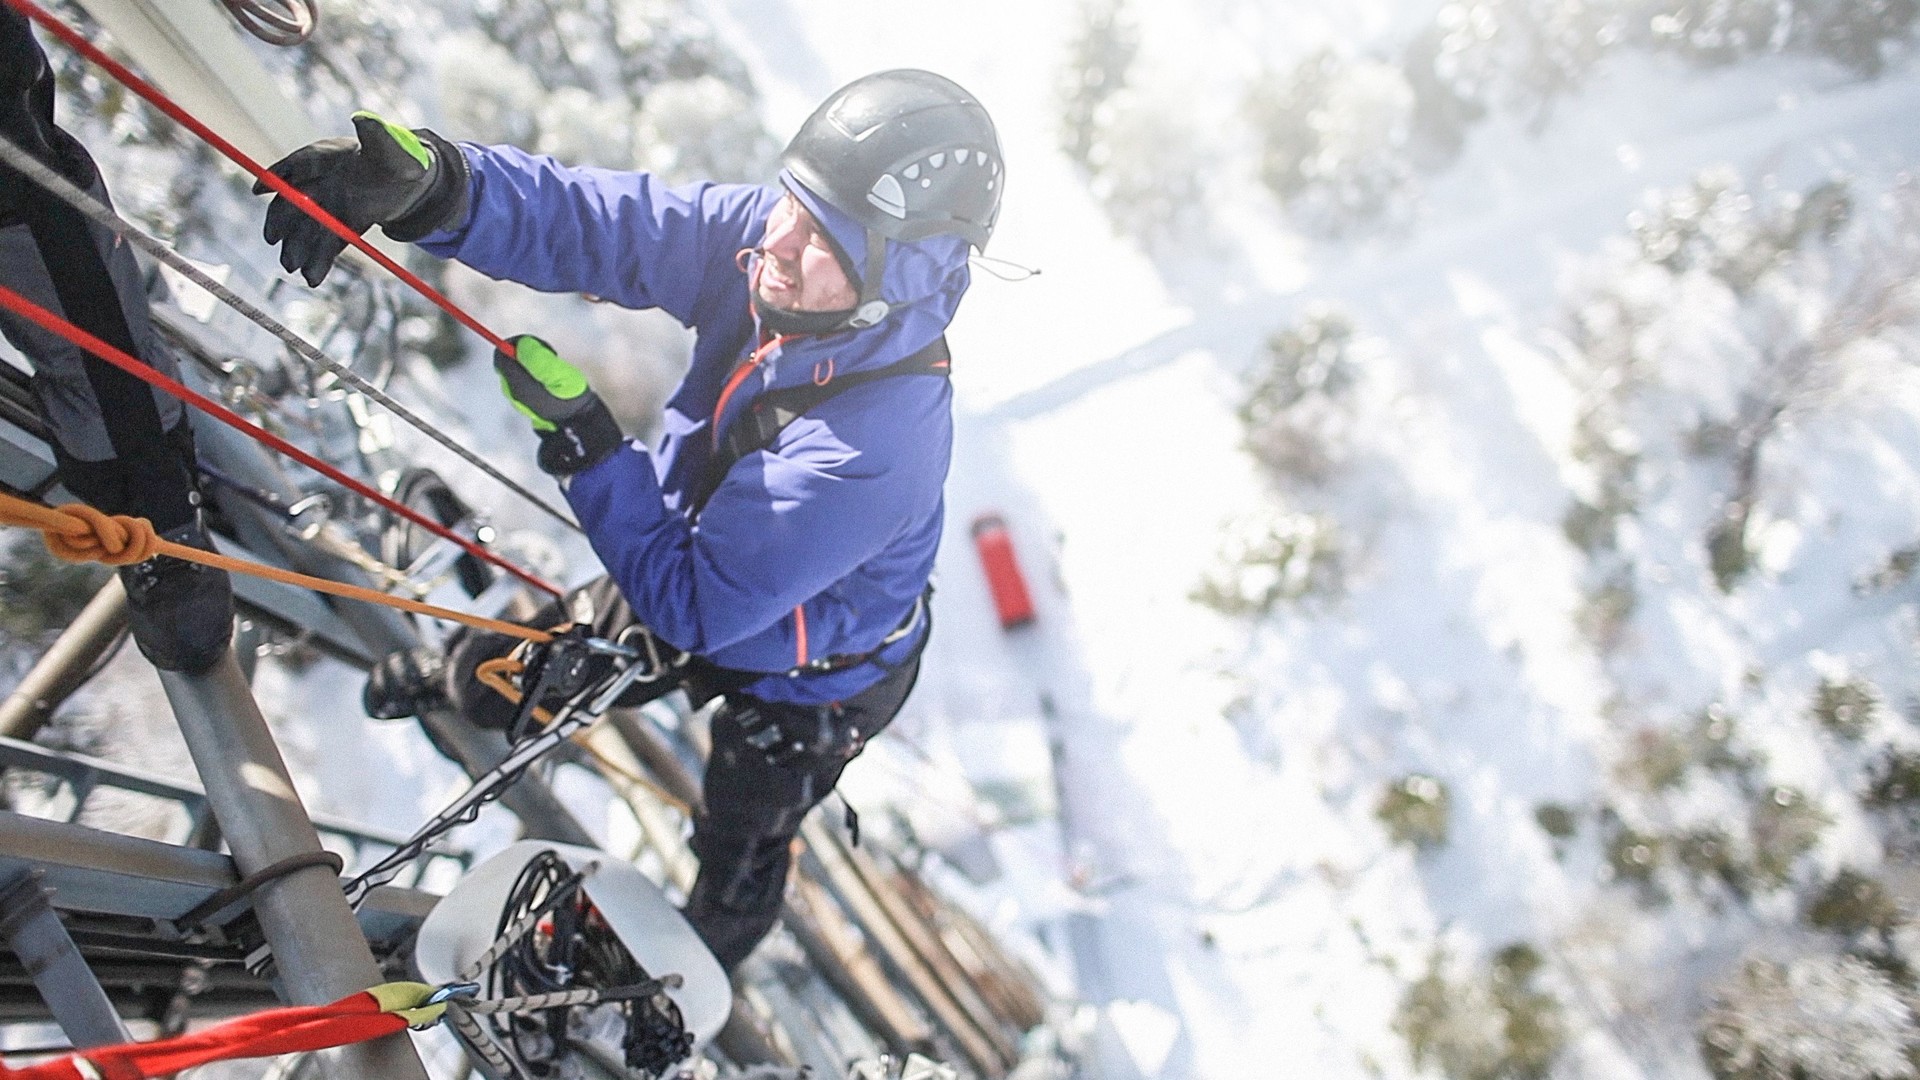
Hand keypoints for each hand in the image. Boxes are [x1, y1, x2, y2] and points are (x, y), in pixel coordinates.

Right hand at [253, 111, 468, 285]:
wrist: (414, 183)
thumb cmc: (402, 158)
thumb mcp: (395, 148)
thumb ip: (379, 136)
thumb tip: (363, 119)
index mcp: (331, 156)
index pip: (299, 164)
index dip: (278, 175)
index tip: (259, 189)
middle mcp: (324, 181)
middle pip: (296, 200)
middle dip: (283, 220)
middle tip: (273, 240)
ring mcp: (331, 205)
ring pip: (309, 226)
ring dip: (297, 245)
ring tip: (292, 267)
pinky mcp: (344, 225)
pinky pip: (329, 243)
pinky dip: (320, 259)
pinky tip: (312, 277)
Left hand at [494, 335, 623, 474]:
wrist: (578, 424)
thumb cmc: (570, 397)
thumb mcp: (557, 373)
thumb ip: (537, 358)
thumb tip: (520, 344)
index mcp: (516, 383)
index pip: (502, 354)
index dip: (517, 344)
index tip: (537, 346)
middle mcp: (513, 390)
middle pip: (507, 361)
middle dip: (525, 352)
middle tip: (549, 356)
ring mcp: (519, 397)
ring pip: (516, 369)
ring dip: (532, 363)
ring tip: (553, 368)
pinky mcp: (528, 401)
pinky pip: (524, 379)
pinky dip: (535, 374)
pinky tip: (551, 380)